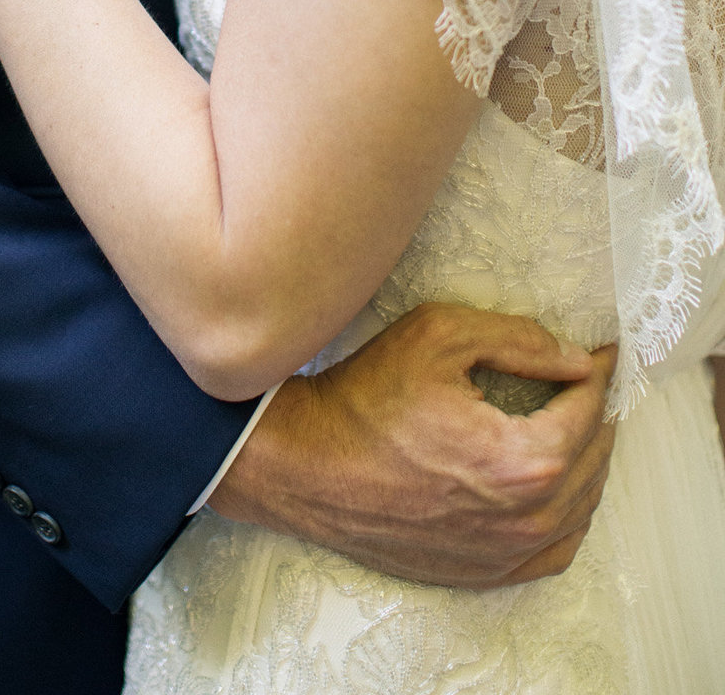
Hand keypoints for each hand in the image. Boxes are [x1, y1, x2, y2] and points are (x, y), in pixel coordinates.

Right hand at [210, 304, 615, 586]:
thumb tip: (576, 359)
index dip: (597, 372)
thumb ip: (519, 341)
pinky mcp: (482, 571)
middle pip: (594, 458)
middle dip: (597, 413)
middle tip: (588, 379)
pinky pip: (555, 550)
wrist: (307, 465)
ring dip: (589, 460)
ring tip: (578, 423)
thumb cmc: (366, 398)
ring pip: (581, 507)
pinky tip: (561, 487)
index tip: (600, 350)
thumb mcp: (440, 336)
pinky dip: (570, 515)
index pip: (588, 409)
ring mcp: (504, 552)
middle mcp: (524, 516)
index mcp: (523, 460)